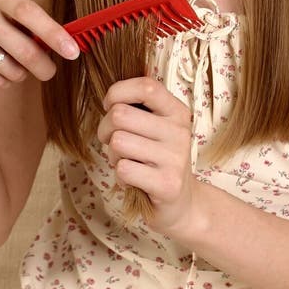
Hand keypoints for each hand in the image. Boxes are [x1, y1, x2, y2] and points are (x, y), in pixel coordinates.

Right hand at [0, 0, 80, 87]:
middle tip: (49, 72)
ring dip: (21, 74)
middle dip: (43, 66)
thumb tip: (66, 43)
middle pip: (24, 49)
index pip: (30, 13)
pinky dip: (4, 81)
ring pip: (12, 69)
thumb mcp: (3, 7)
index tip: (73, 51)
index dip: (53, 33)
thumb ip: (30, 21)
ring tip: (15, 67)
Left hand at [98, 76, 200, 235]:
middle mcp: (179, 131)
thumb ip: (138, 106)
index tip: (110, 106)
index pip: (146, 86)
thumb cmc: (158, 158)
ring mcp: (175, 158)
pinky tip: (133, 180)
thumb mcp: (156, 127)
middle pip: (121, 114)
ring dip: (113, 155)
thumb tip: (111, 92)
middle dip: (105, 129)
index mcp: (177, 111)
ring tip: (127, 162)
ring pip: (118, 142)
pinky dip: (120, 176)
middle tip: (113, 142)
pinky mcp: (167, 184)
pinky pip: (124, 169)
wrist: (182, 202)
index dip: (118, 92)